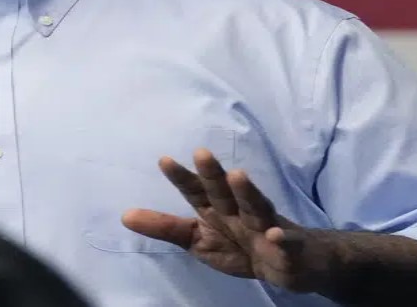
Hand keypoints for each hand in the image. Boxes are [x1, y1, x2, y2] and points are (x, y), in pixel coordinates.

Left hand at [122, 149, 336, 293]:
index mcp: (216, 209)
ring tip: (238, 175)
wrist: (291, 263)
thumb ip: (165, 228)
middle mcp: (239, 211)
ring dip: (247, 192)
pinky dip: (283, 239)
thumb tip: (124, 216)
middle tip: (202, 153)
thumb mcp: (198, 241)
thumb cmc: (240, 245)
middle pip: (225, 191)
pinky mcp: (288, 247)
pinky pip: (286, 242)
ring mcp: (265, 226)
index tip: (164, 160)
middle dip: (214, 173)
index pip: (196, 191)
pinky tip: (276, 235)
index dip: (182, 177)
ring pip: (256, 207)